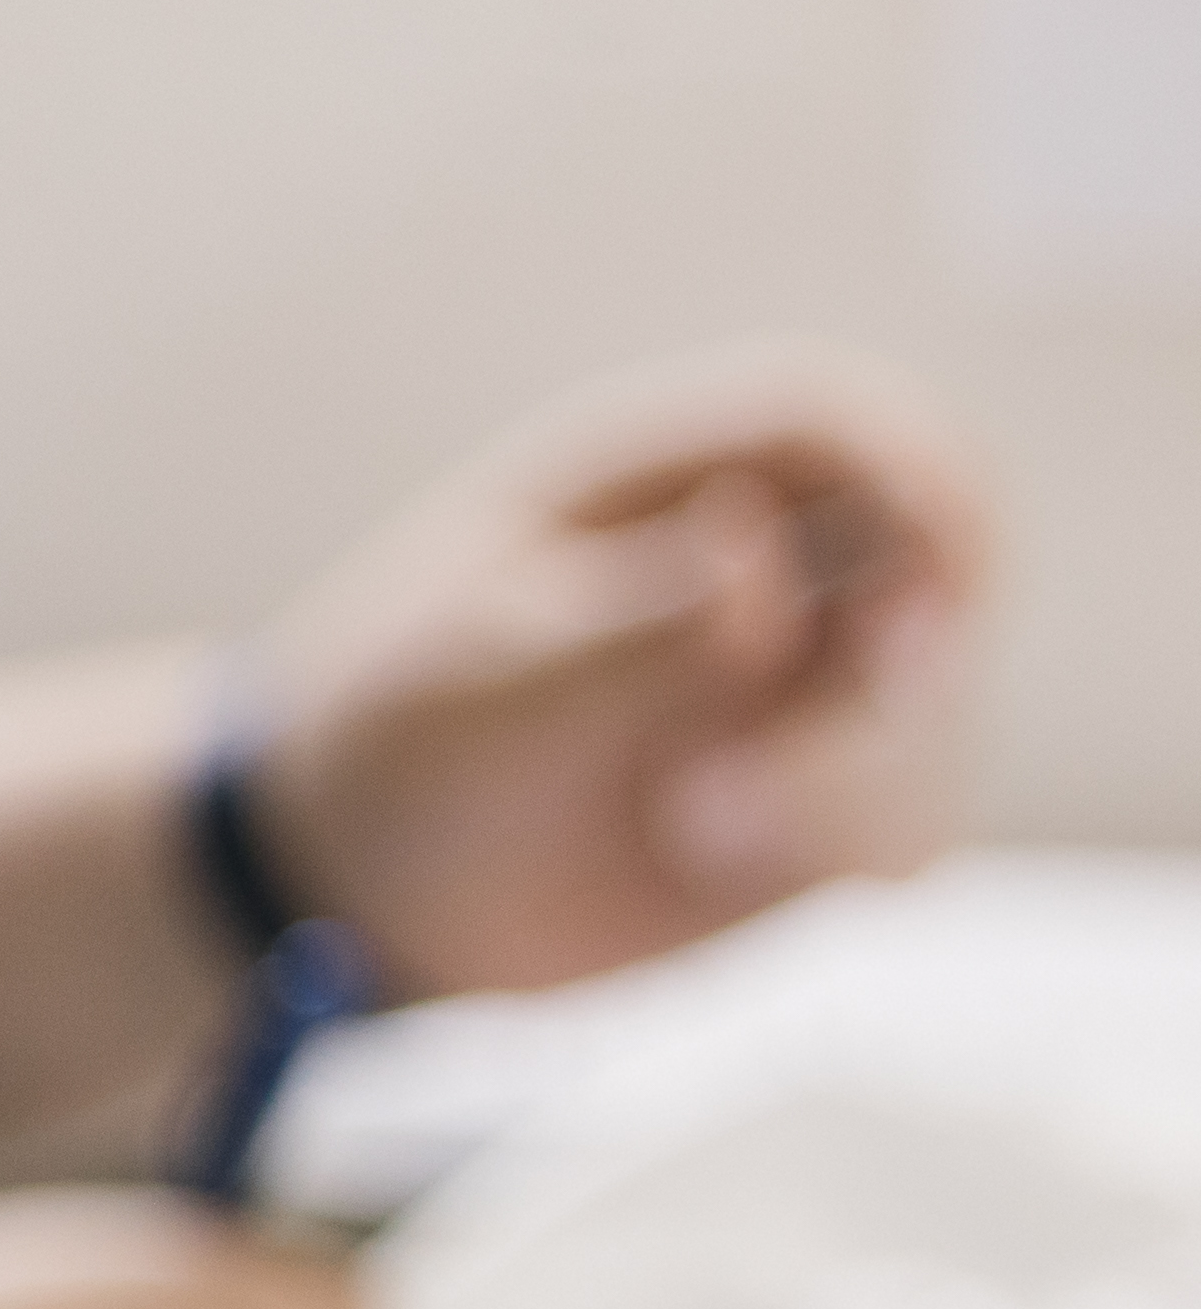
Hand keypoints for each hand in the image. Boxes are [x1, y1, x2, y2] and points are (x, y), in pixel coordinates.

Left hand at [249, 356, 988, 997]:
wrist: (366, 890)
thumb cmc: (399, 743)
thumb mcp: (482, 683)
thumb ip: (631, 631)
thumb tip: (759, 558)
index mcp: (651, 480)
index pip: (828, 418)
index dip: (915, 464)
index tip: (943, 554)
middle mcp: (759, 561)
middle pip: (927, 561)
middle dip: (906, 659)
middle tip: (817, 729)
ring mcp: (803, 680)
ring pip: (936, 702)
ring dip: (856, 777)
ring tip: (695, 827)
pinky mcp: (824, 793)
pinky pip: (910, 812)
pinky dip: (854, 845)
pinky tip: (720, 864)